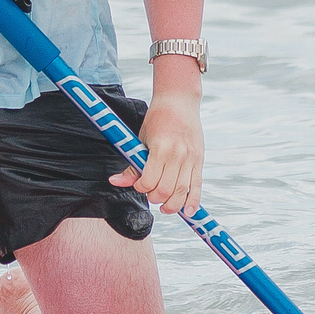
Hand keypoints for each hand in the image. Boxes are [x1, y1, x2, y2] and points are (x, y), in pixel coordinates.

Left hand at [112, 93, 202, 218]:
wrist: (179, 101)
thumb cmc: (157, 118)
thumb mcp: (140, 139)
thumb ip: (132, 164)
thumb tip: (115, 181)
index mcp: (161, 148)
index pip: (149, 181)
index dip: (141, 188)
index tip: (139, 184)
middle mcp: (178, 155)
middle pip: (165, 190)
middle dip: (155, 198)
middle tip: (151, 194)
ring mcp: (191, 158)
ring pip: (182, 192)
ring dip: (172, 205)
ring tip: (165, 206)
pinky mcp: (199, 160)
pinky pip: (197, 186)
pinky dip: (193, 201)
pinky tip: (188, 212)